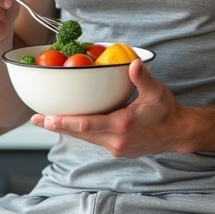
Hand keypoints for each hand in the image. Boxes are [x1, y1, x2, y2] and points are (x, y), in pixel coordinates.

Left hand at [32, 59, 197, 157]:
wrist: (177, 133)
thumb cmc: (167, 110)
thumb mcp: (156, 92)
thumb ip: (142, 78)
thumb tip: (133, 63)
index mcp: (123, 125)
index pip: (88, 124)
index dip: (66, 122)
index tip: (48, 118)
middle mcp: (116, 140)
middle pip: (80, 133)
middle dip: (57, 126)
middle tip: (36, 120)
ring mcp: (116, 148)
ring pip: (85, 138)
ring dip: (66, 130)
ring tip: (46, 122)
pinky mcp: (117, 150)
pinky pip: (94, 140)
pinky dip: (80, 132)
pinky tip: (70, 124)